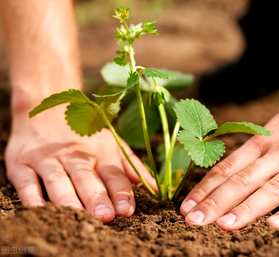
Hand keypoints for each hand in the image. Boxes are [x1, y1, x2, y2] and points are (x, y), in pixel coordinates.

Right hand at [5, 107, 154, 222]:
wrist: (46, 105)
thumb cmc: (85, 133)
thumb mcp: (111, 143)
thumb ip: (131, 165)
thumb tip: (155, 188)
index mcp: (100, 152)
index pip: (113, 174)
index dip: (121, 192)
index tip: (127, 210)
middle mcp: (75, 155)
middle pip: (87, 177)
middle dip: (97, 197)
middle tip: (106, 216)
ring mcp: (47, 158)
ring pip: (58, 180)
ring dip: (68, 198)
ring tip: (78, 215)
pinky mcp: (21, 162)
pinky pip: (26, 181)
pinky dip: (31, 195)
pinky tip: (39, 208)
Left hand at [180, 87, 278, 229]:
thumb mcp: (278, 126)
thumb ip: (256, 149)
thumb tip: (229, 171)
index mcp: (266, 140)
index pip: (229, 167)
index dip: (206, 188)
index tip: (187, 206)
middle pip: (244, 179)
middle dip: (217, 201)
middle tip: (194, 220)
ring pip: (274, 188)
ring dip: (248, 207)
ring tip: (225, 225)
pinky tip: (277, 225)